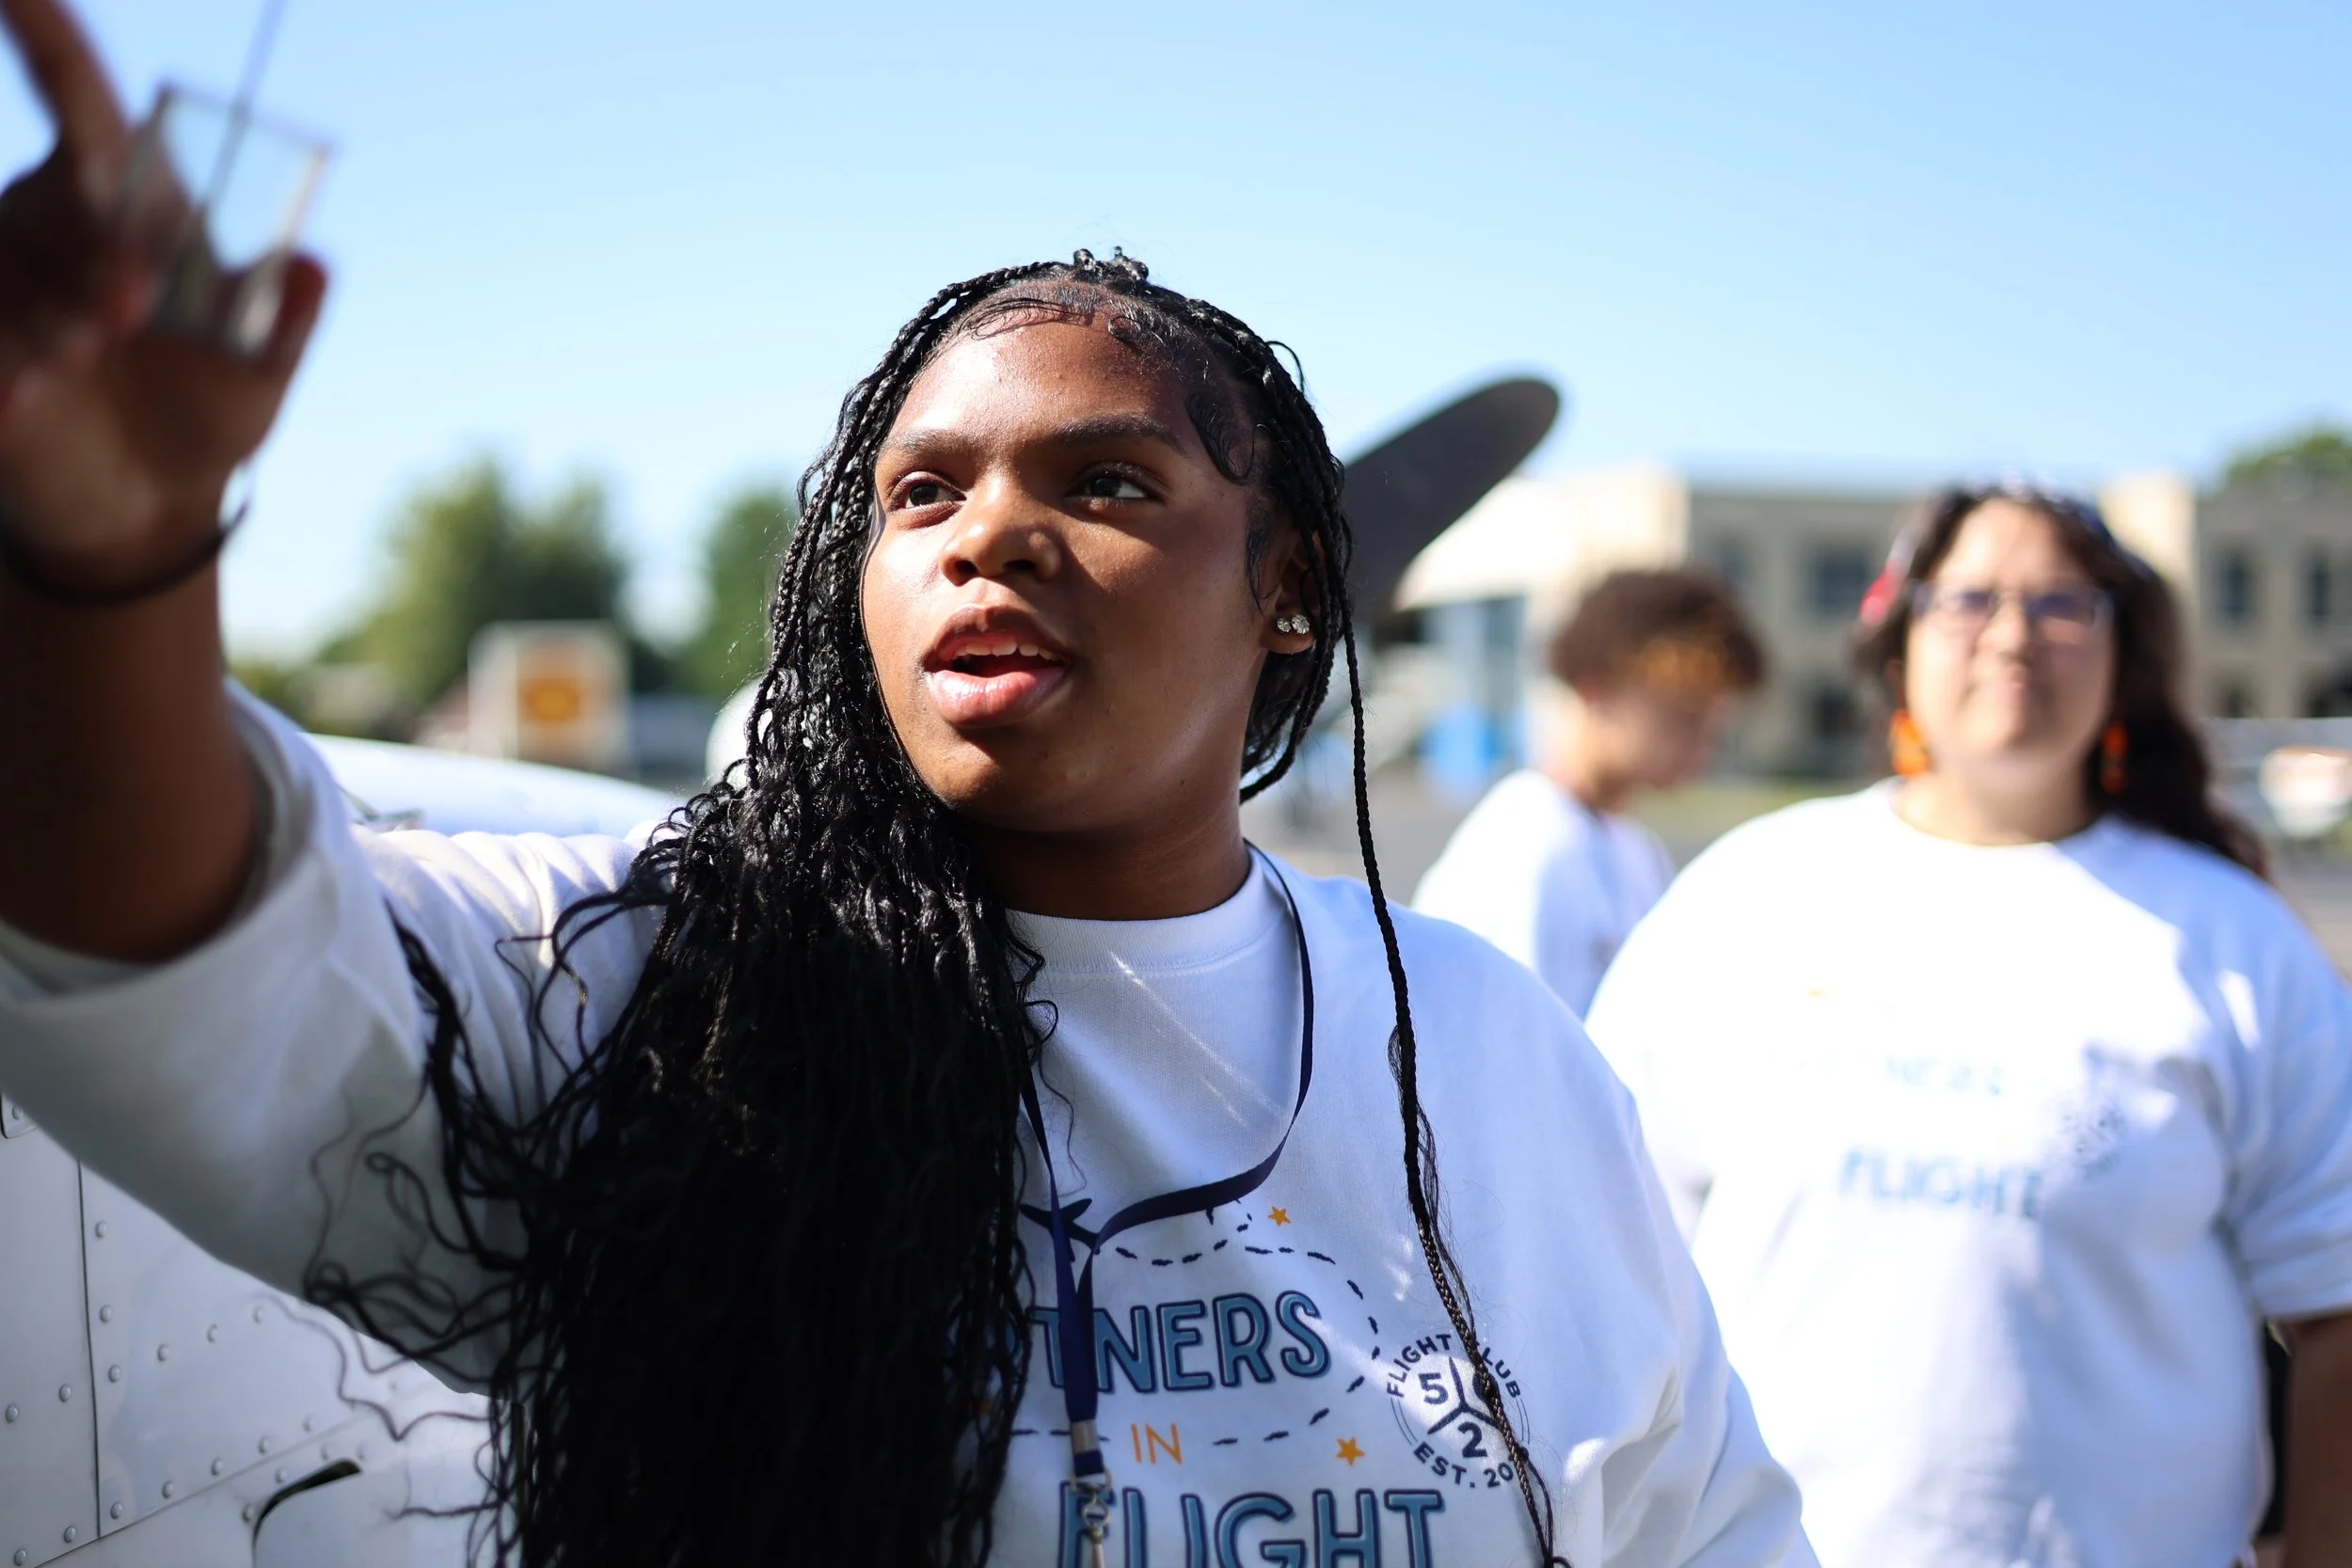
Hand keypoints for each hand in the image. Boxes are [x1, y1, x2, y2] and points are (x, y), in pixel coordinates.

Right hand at [0, 0, 324, 587]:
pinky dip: (13, 368)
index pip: (79, 99)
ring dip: (56, 324)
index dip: (45, 35)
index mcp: (121, 199)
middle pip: (64, 194)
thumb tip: (313, 263)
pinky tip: (29, 403)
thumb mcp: (260, 377)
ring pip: (14, 266)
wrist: (144, 509)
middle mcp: (44, 215)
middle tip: (133, 315)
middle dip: (100, 256)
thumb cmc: (203, 419)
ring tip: (84, 366)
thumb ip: (286, 322)